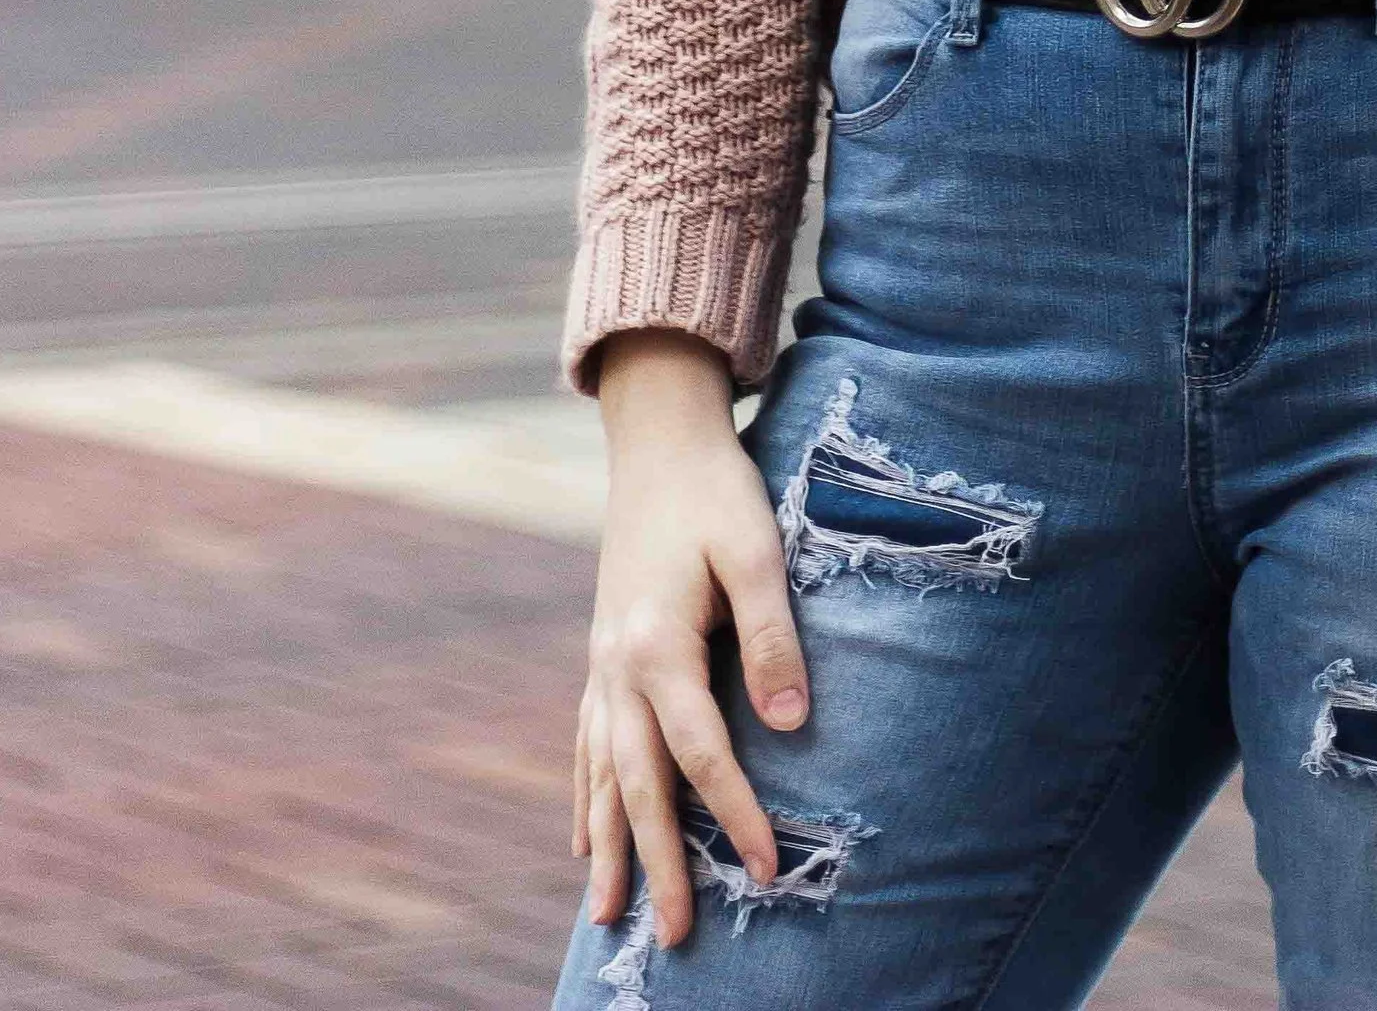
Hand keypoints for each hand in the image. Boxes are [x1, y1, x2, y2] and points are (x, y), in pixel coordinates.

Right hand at [574, 330, 808, 949]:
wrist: (658, 440)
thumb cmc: (716, 492)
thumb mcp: (756, 550)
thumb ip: (772, 636)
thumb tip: (793, 724)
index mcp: (658, 646)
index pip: (701, 753)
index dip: (737, 814)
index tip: (769, 868)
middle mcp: (619, 668)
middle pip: (639, 785)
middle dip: (658, 862)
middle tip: (675, 936)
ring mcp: (602, 665)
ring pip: (601, 775)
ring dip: (609, 846)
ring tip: (609, 917)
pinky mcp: (602, 656)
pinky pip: (586, 745)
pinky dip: (584, 798)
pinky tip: (582, 840)